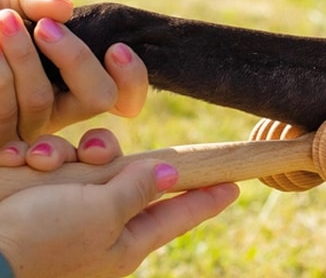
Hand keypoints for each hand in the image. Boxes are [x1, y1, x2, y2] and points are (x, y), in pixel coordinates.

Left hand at [0, 0, 148, 142]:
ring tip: (2, 19)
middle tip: (44, 26)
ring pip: (40, 100)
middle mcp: (59, 111)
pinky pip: (4, 112)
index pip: (127, 98)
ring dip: (23, 55)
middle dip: (75, 57)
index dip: (133, 79)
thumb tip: (63, 9)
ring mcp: (26, 130)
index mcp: (79, 81)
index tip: (116, 47)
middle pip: (97, 98)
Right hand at [0, 128, 239, 277]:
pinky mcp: (36, 189)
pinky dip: (36, 157)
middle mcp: (99, 222)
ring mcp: (67, 205)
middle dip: (112, 155)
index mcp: (123, 241)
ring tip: (43, 164)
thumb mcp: (100, 214)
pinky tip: (19, 163)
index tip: (235, 185)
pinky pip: (52, 157)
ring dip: (65, 154)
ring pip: (90, 158)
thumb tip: (173, 175)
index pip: (177, 215)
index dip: (206, 197)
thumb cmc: (40, 240)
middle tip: (96, 156)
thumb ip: (138, 190)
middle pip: (132, 173)